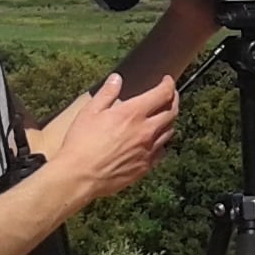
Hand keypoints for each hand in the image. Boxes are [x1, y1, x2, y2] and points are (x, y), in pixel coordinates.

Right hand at [52, 74, 178, 202]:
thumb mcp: (90, 111)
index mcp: (132, 113)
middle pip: (172, 112)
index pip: (163, 94)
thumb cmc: (81, 143)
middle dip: (174, 99)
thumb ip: (107, 93)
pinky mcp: (145, 167)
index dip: (169, 84)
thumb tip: (117, 78)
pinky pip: (162, 151)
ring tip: (163, 116)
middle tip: (170, 95)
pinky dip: (162, 142)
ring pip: (170, 131)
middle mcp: (145, 131)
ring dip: (169, 121)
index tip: (167, 80)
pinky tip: (154, 141)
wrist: (80, 176)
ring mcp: (148, 150)